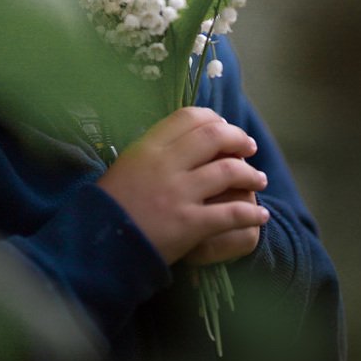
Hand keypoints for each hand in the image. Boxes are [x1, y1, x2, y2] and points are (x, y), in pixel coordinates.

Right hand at [97, 107, 268, 265]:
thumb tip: (185, 137)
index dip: (214, 119)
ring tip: (259, 180)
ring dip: (251, 175)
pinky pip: (231, 214)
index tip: (225, 127)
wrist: (99, 244)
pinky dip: (251, 214)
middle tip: (249, 148)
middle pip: (213, 137)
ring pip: (228, 171)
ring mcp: (179, 193)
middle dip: (238, 139)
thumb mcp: (127, 164)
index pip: (189, 117)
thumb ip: (155, 150)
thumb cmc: (110, 204)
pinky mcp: (190, 224)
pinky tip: (260, 216)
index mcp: (148, 146)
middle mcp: (166, 164)